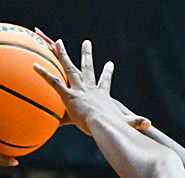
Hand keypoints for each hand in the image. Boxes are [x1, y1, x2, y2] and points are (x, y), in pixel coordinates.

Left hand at [33, 38, 149, 134]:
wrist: (103, 124)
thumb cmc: (113, 127)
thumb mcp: (125, 124)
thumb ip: (135, 123)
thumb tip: (150, 125)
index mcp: (101, 94)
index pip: (105, 81)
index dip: (107, 73)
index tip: (110, 64)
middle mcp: (89, 87)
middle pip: (87, 67)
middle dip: (87, 55)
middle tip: (86, 43)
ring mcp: (78, 89)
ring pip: (69, 68)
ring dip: (62, 54)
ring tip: (57, 43)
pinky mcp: (68, 95)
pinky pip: (54, 82)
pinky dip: (44, 74)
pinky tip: (34, 66)